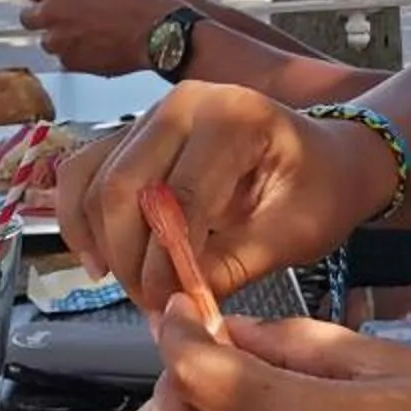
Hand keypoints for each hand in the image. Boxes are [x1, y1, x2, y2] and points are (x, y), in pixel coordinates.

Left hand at [19, 0, 179, 77]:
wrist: (159, 34)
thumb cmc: (142, 4)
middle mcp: (52, 13)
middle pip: (29, 19)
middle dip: (43, 19)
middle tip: (62, 20)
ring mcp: (59, 42)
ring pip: (48, 42)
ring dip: (62, 39)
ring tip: (89, 37)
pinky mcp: (72, 64)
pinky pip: (66, 60)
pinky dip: (77, 56)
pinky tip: (98, 50)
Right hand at [59, 82, 399, 315]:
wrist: (328, 159)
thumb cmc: (321, 189)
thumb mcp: (295, 233)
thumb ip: (236, 264)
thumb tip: (179, 301)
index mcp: (230, 116)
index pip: (177, 197)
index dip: (166, 262)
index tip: (176, 307)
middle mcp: (181, 103)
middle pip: (121, 186)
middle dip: (130, 257)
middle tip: (153, 305)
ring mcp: (151, 115)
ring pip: (95, 182)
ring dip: (104, 244)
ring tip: (137, 289)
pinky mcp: (133, 135)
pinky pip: (83, 173)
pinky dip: (82, 221)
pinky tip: (100, 263)